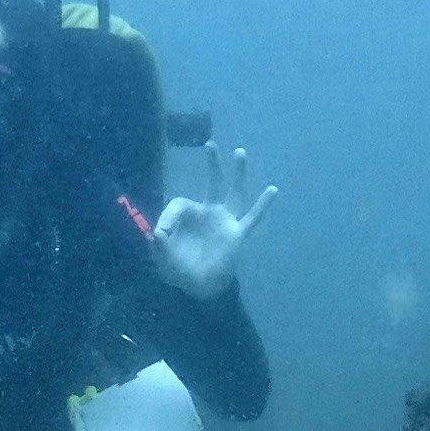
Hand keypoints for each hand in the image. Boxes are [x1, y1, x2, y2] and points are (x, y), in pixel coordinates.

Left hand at [149, 142, 273, 301]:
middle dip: (211, 165)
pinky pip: (252, 218)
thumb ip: (159, 246)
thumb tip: (157, 233)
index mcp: (188, 217)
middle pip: (211, 184)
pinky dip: (262, 205)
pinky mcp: (236, 234)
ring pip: (233, 193)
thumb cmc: (179, 269)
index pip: (180, 204)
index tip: (161, 234)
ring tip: (240, 152)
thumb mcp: (163, 259)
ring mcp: (224, 221)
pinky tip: (272, 190)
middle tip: (210, 143)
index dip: (169, 217)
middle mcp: (208, 213)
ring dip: (237, 174)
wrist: (199, 286)